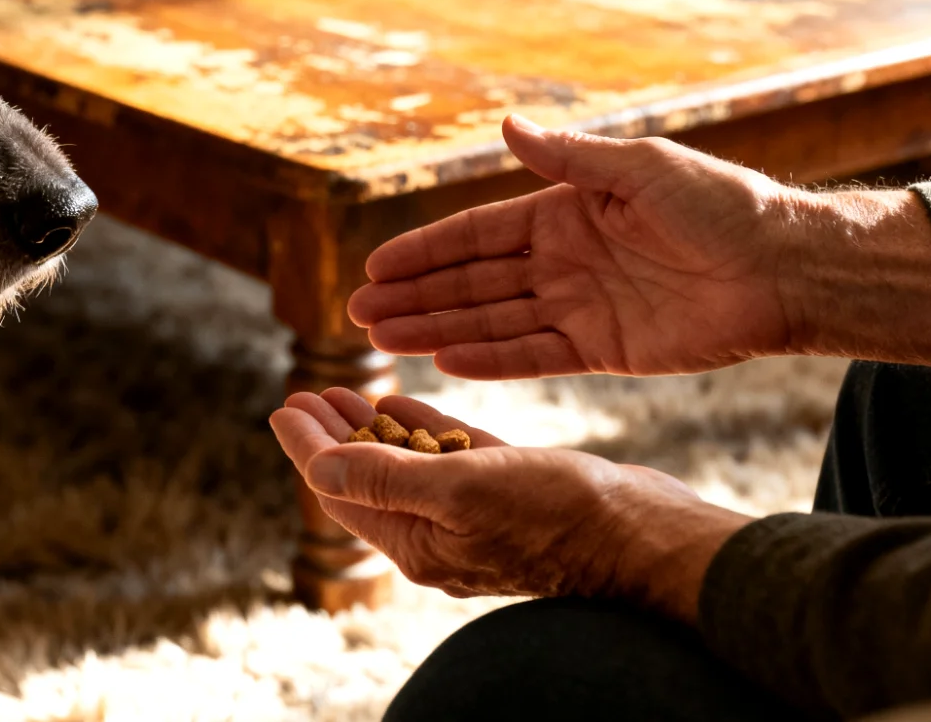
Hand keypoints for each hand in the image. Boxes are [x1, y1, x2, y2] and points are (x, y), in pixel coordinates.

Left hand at [271, 389, 750, 620]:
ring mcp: (477, 515)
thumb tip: (317, 471)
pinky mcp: (512, 492)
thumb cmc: (560, 517)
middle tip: (306, 391)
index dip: (309, 447)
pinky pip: (452, 458)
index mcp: (419, 542)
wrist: (647, 537)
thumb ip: (387, 481)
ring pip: (409, 464)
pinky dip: (425, 430)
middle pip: (368, 478)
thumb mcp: (462, 491)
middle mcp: (441, 534)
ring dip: (373, 427)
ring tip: (344, 389)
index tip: (283, 405)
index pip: (343, 490)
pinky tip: (405, 402)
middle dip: (334, 434)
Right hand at [349, 115, 803, 378]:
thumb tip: (506, 124)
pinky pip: (534, 356)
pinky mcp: (604, 350)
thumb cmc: (721, 204)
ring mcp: (579, 308)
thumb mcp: (639, 168)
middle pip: (472, 283)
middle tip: (359, 312)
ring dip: (437, 329)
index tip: (376, 266)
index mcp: (565, 212)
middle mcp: (563, 262)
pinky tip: (444, 360)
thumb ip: (568, 158)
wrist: (784, 267)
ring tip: (382, 340)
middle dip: (414, 296)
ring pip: (491, 321)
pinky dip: (491, 360)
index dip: (425, 251)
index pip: (477, 235)